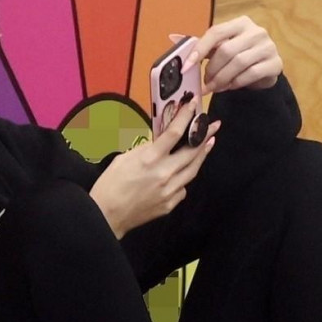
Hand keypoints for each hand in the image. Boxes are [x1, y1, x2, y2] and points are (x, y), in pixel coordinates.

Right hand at [89, 102, 220, 238]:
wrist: (106, 215)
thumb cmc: (110, 185)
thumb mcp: (124, 158)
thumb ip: (145, 149)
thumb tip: (159, 143)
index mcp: (150, 159)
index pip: (175, 133)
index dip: (187, 117)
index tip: (195, 105)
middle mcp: (164, 173)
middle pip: (192, 151)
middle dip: (205, 136)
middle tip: (214, 126)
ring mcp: (170, 191)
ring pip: (193, 170)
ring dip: (201, 155)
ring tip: (208, 144)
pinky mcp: (170, 204)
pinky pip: (183, 187)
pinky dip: (184, 177)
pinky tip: (183, 172)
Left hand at [183, 16, 282, 92]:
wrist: (264, 69)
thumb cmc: (238, 56)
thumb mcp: (220, 48)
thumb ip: (201, 45)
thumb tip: (173, 38)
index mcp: (240, 23)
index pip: (216, 32)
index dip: (199, 49)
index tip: (187, 66)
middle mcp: (256, 31)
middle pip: (226, 50)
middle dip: (211, 70)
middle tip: (204, 83)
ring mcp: (268, 47)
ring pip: (238, 63)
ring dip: (222, 79)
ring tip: (214, 87)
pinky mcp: (275, 63)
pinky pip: (251, 74)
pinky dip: (236, 83)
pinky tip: (229, 87)